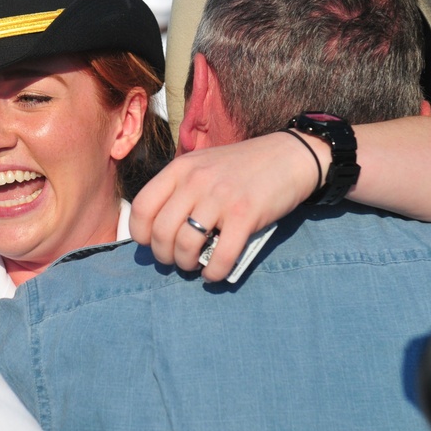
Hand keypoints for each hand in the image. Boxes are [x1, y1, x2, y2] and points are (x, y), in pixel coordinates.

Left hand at [130, 132, 322, 280]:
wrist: (290, 156)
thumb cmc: (243, 167)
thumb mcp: (203, 165)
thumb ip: (179, 189)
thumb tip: (157, 229)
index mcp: (180, 168)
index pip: (141, 207)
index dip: (141, 234)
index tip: (151, 244)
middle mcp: (195, 181)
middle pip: (161, 232)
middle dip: (164, 256)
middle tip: (175, 260)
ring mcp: (220, 198)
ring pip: (185, 245)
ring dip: (186, 264)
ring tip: (194, 265)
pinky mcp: (245, 215)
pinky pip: (220, 256)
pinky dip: (213, 273)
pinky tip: (213, 273)